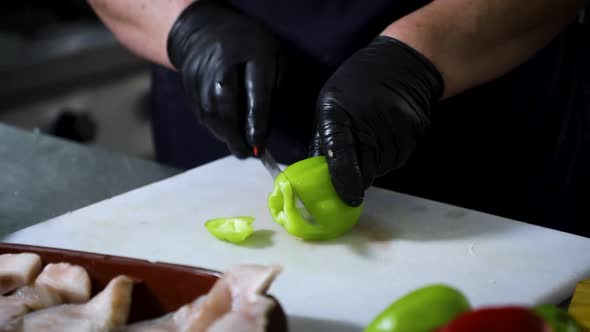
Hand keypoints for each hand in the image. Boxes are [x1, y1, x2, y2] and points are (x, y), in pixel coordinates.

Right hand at [167, 0, 279, 157]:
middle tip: (246, 153)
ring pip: (210, 110)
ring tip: (238, 147)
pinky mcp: (188, 83)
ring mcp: (200, 70)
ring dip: (224, 133)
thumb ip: (273, 91)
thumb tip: (263, 130)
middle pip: (225, 102)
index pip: (255, 91)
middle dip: (235, 133)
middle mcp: (221, 59)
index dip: (256, 121)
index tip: (259, 143)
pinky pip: (201, 111)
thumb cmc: (250, 49)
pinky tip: (225, 132)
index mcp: (250, 50)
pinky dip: (214, 126)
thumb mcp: (274, 60)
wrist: (206, 31)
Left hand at [311, 36, 443, 205]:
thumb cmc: (356, 87)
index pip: (340, 154)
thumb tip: (317, 177)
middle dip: (359, 173)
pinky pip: (400, 158)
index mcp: (338, 114)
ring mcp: (396, 125)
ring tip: (373, 139)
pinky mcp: (415, 130)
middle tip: (357, 159)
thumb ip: (325, 143)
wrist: (400, 65)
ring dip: (376, 163)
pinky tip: (387, 136)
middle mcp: (369, 119)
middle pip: (366, 168)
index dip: (343, 180)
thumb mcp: (330, 107)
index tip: (347, 197)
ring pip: (384, 166)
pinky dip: (391, 155)